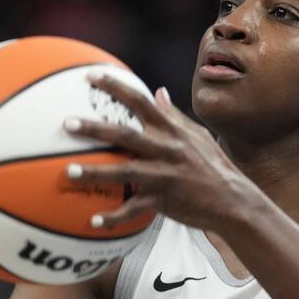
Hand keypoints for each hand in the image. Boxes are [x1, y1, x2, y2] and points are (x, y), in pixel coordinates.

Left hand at [64, 73, 260, 231]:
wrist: (233, 200)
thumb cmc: (212, 165)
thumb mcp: (196, 135)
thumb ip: (173, 115)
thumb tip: (158, 91)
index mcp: (171, 130)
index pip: (140, 101)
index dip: (115, 87)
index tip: (90, 77)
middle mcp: (165, 148)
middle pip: (124, 134)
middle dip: (93, 128)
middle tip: (66, 123)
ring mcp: (163, 174)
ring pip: (123, 171)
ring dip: (94, 172)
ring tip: (68, 172)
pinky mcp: (163, 200)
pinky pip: (133, 209)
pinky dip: (114, 217)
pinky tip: (94, 221)